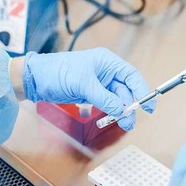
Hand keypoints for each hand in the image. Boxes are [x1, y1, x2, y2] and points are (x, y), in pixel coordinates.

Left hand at [23, 48, 154, 130]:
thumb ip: (104, 98)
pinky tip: (112, 118)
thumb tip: (122, 110)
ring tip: (123, 124)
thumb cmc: (58, 72)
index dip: (142, 90)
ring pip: (116, 99)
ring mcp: (98, 83)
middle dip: (130, 105)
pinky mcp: (90, 93)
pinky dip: (110, 111)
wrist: (36, 79)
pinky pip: (106, 103)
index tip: (149, 105)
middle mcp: (105, 71)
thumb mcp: (83, 84)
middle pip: (125, 90)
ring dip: (120, 111)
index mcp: (106, 61)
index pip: (131, 76)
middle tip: (129, 121)